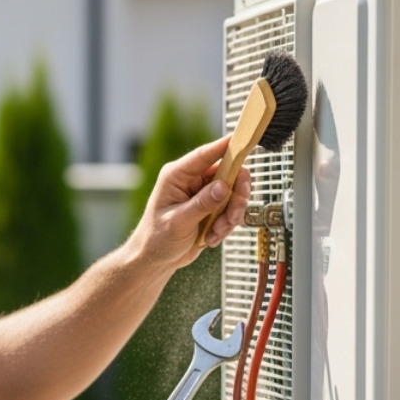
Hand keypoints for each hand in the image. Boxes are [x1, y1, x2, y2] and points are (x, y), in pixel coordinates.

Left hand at [130, 136, 252, 269]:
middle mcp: (192, 180)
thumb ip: (202, 204)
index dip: (226, 146)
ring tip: (216, 232)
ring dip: (230, 215)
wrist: (156, 260)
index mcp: (177, 175)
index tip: (244, 140)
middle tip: (232, 215)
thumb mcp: (178, 222)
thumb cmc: (156, 239)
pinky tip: (211, 236)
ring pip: (234, 193)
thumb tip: (223, 186)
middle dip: (235, 196)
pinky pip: (231, 209)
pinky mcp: (211, 207)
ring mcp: (203, 193)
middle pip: (228, 172)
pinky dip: (227, 225)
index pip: (205, 154)